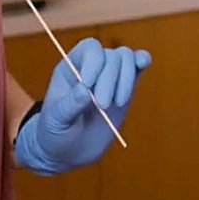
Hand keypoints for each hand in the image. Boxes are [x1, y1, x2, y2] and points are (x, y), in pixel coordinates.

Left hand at [13, 38, 151, 174]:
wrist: (69, 150)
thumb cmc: (56, 132)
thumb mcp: (55, 121)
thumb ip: (69, 105)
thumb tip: (85, 90)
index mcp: (70, 67)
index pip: (89, 48)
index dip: (94, 62)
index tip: (88, 86)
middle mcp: (92, 67)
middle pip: (110, 55)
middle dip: (109, 79)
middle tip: (102, 106)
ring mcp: (110, 76)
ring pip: (125, 57)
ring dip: (126, 78)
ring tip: (117, 103)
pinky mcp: (124, 88)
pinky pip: (136, 66)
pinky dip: (141, 61)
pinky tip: (143, 64)